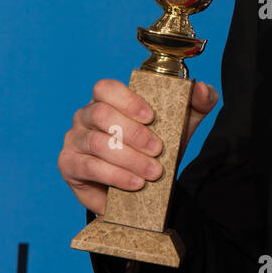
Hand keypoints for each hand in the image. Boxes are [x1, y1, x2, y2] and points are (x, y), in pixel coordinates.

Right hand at [58, 77, 219, 213]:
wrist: (141, 184)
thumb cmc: (154, 146)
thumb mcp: (181, 124)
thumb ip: (197, 103)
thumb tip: (202, 88)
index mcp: (106, 99)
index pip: (106, 88)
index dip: (127, 100)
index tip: (151, 117)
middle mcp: (85, 115)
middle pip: (101, 115)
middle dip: (134, 134)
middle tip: (158, 150)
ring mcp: (74, 139)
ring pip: (97, 143)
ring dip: (128, 159)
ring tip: (152, 172)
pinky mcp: (69, 164)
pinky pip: (89, 167)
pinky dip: (115, 176)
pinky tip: (135, 183)